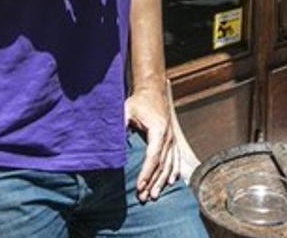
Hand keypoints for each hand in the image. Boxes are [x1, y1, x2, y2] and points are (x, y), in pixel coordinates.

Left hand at [125, 86, 178, 201]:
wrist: (153, 90)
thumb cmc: (139, 101)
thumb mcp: (127, 110)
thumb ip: (121, 124)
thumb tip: (111, 140)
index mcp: (158, 130)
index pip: (153, 157)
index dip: (146, 173)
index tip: (139, 185)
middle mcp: (168, 136)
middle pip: (162, 165)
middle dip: (153, 182)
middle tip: (145, 197)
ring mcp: (172, 138)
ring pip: (170, 164)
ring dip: (162, 181)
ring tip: (154, 195)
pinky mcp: (172, 139)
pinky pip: (175, 159)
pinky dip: (173, 171)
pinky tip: (170, 182)